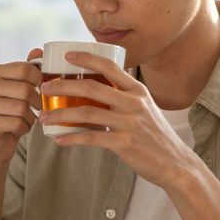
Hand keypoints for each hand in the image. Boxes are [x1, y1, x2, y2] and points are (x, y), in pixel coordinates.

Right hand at [0, 48, 41, 165]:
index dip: (39, 79)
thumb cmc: (12, 112)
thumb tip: (38, 51)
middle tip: (38, 108)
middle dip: (37, 101)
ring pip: (21, 108)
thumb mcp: (21, 89)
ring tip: (28, 119)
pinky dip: (24, 128)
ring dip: (31, 117)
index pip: (24, 68)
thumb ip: (29, 70)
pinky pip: (17, 123)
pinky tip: (20, 128)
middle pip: (24, 89)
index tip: (41, 89)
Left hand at [38, 51, 199, 187]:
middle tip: (44, 88)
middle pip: (91, 88)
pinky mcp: (125, 144)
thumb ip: (123, 98)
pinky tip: (59, 140)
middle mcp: (134, 103)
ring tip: (43, 116)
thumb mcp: (144, 109)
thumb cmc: (155, 136)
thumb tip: (93, 94)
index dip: (87, 58)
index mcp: (137, 90)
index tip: (67, 56)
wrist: (175, 163)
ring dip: (60, 114)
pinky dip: (72, 138)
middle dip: (63, 86)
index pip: (110, 66)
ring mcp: (129, 123)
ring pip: (87, 113)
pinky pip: (92, 138)